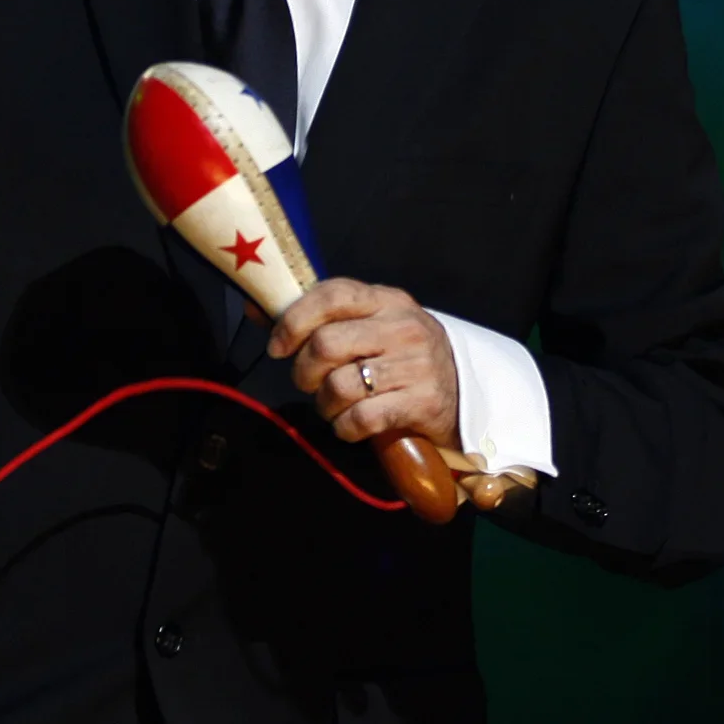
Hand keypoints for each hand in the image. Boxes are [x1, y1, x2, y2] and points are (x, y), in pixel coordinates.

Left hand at [267, 278, 460, 449]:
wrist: (468, 394)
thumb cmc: (402, 357)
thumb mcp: (371, 325)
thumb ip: (320, 316)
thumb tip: (255, 308)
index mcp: (387, 300)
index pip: (331, 295)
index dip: (294, 320)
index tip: (277, 346)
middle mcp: (404, 327)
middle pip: (327, 344)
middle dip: (304, 371)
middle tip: (308, 383)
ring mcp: (416, 365)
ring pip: (340, 385)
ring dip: (324, 404)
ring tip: (331, 406)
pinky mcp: (424, 403)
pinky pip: (362, 418)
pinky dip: (345, 427)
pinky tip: (349, 425)